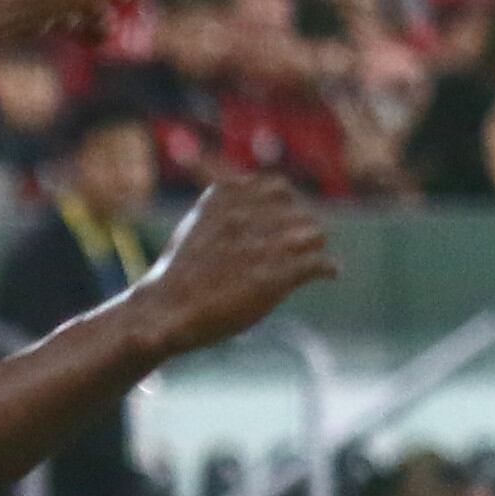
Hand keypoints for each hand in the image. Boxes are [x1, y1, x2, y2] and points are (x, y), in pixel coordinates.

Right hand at [128, 174, 338, 356]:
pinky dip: (327, 268)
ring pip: (314, 233)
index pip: (277, 187)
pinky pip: (318, 263)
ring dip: (314, 246)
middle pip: (299, 211)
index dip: (285, 205)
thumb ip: (226, 207)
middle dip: (302, 226)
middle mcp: (249, 214)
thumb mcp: (198, 223)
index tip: (285, 221)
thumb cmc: (179, 273)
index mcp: (228, 195)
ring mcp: (265, 244)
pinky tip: (329, 273)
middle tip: (301, 245)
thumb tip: (240, 192)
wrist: (165, 308)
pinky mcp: (275, 277)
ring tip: (310, 258)